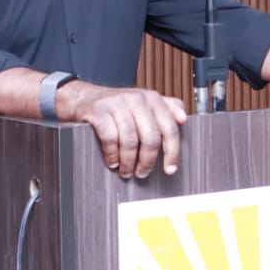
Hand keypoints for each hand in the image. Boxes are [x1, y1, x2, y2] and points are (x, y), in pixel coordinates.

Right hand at [57, 81, 186, 178]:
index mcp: (153, 98)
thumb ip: (167, 109)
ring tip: (126, 171)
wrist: (85, 97)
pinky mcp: (99, 111)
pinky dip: (112, 155)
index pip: (169, 128)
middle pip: (150, 138)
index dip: (172, 152)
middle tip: (142, 172)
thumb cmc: (119, 107)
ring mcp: (117, 103)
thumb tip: (184, 119)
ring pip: (130, 141)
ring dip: (128, 162)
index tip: (170, 169)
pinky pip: (110, 138)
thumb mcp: (146, 104)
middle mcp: (137, 98)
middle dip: (147, 161)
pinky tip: (112, 161)